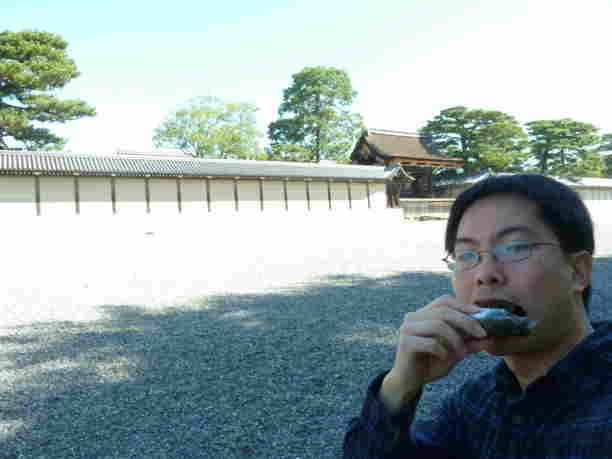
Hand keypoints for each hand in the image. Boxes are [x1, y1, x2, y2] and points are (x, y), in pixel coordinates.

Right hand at [380, 296, 487, 413]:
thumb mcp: (454, 353)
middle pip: (444, 311)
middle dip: (466, 322)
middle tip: (482, 335)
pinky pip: (431, 343)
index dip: (463, 305)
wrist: (409, 382)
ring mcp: (407, 329)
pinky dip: (443, 351)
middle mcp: (413, 318)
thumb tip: (488, 338)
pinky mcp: (405, 343)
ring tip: (462, 354)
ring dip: (456, 340)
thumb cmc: (430, 364)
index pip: (444, 301)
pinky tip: (445, 358)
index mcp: (423, 315)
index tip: (481, 314)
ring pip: (438, 325)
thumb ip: (467, 344)